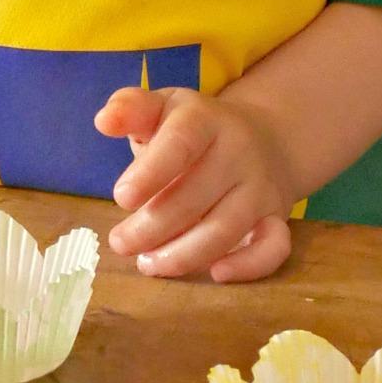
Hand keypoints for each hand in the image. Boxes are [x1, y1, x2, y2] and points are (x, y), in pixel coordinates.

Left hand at [94, 83, 296, 281]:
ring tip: (147, 263)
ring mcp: (261, 187)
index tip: (121, 198)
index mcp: (205, 120)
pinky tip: (215, 274)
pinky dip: (249, 266)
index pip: (181, 142)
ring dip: (183, 254)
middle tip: (120, 242)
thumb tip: (104, 121)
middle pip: (196, 195)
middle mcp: (239, 153)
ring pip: (226, 228)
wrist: (264, 137)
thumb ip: (130, 109)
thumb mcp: (162, 108)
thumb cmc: (194, 129)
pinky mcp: (277, 218)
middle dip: (152, 226)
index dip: (151, 172)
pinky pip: (273, 248)